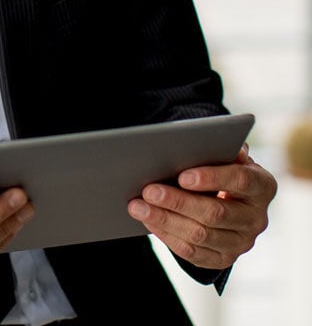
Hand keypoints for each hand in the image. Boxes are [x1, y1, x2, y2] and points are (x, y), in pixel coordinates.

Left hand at [127, 146, 276, 270]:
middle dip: (178, 202)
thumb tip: (201, 140)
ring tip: (137, 206)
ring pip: (200, 235)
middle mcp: (257, 218)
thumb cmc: (222, 166)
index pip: (240, 181)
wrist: (232, 198)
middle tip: (148, 190)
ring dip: (165, 220)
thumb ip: (218, 147)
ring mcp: (242, 242)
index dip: (211, 178)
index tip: (182, 176)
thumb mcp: (226, 153)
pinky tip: (148, 221)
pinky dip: (167, 236)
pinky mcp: (224, 258)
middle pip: (215, 213)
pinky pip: (193, 252)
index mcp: (262, 185)